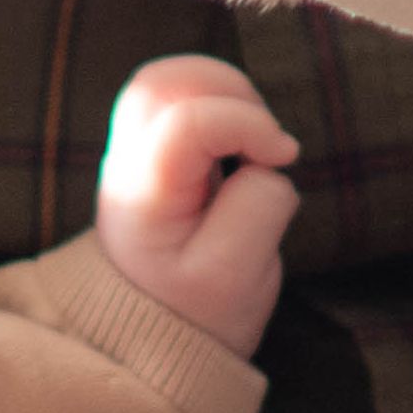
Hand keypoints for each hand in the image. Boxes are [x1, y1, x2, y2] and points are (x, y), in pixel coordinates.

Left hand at [97, 53, 304, 353]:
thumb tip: (267, 160)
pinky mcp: (152, 151)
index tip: (284, 157)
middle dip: (228, 90)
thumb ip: (260, 205)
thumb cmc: (198, 310)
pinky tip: (239, 149)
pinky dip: (218, 105)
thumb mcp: (237, 275)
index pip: (188, 122)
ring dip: (223, 94)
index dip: (248, 123)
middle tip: (262, 138)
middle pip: (160, 81)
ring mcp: (134, 154)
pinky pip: (178, 98)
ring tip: (253, 142)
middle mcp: (128, 166)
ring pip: (166, 79)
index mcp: (144, 197)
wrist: (155, 333)